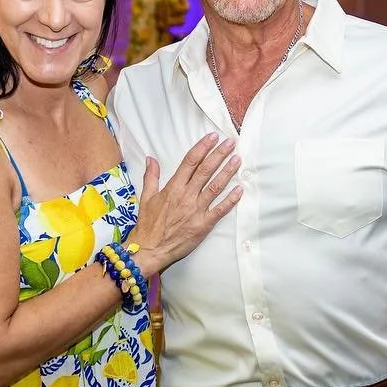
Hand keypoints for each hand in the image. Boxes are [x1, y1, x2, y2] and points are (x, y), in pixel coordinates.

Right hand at [130, 134, 241, 276]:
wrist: (149, 249)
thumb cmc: (148, 225)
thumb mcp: (146, 198)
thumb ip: (151, 177)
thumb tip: (150, 158)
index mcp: (173, 188)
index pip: (190, 162)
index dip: (202, 148)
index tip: (212, 137)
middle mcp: (186, 196)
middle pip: (205, 170)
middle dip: (219, 154)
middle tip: (230, 142)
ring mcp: (196, 210)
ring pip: (215, 187)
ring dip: (227, 172)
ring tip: (237, 159)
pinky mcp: (203, 225)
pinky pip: (220, 210)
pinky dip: (230, 200)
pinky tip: (240, 189)